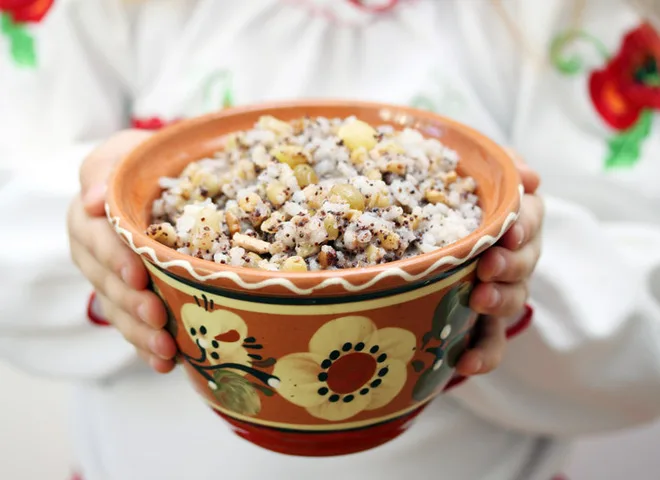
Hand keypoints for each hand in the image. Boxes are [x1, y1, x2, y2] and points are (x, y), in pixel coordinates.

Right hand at [67, 130, 177, 372]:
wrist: (156, 185)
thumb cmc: (140, 166)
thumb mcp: (122, 154)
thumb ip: (105, 169)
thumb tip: (94, 201)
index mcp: (88, 218)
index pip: (96, 239)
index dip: (115, 258)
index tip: (138, 275)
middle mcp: (94, 254)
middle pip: (107, 283)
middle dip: (132, 303)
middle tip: (158, 317)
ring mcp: (111, 281)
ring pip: (119, 311)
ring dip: (141, 333)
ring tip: (166, 352)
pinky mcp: (129, 299)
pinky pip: (132, 326)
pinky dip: (146, 346)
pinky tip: (165, 364)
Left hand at [458, 155, 543, 376]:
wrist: (437, 230)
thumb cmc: (463, 197)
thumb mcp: (481, 174)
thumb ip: (506, 167)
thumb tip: (529, 177)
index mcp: (517, 220)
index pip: (531, 219)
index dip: (524, 225)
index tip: (512, 230)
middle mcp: (516, 257)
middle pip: (525, 263)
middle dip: (510, 265)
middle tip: (489, 265)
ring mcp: (502, 291)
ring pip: (512, 300)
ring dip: (499, 301)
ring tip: (479, 299)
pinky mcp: (483, 322)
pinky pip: (490, 342)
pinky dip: (483, 355)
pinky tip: (464, 364)